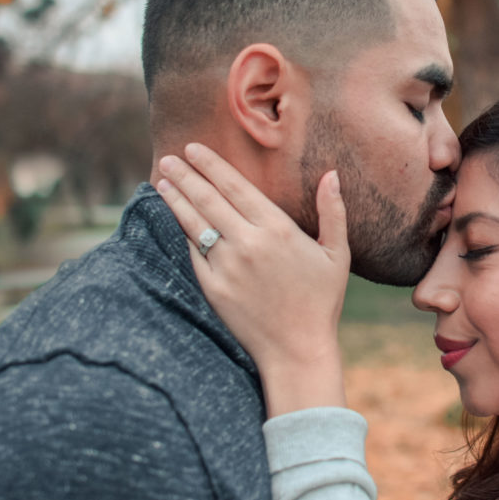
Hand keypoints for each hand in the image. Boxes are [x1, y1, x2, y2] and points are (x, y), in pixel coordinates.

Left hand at [157, 143, 350, 415]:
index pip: (235, 186)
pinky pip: (192, 254)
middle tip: (167, 158)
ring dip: (175, 200)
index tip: (193, 149)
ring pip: (194, 224)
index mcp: (277, 229)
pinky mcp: (213, 288)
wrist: (297, 350)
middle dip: (185, 175)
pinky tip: (172, 221)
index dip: (211, 165)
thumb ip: (333, 212)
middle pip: (208, 199)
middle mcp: (248, 243)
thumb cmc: (321, 301)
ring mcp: (227, 267)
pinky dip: (180, 234)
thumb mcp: (337, 254)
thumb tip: (332, 174)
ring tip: (161, 182)